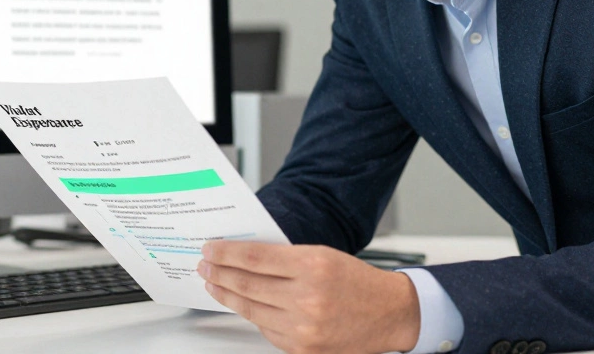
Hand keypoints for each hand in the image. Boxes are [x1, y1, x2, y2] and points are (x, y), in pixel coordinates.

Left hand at [197, 240, 420, 353]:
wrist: (389, 314)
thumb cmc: (357, 281)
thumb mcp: (323, 255)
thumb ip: (285, 257)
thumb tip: (243, 257)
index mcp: (313, 265)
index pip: (255, 257)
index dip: (226, 253)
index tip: (211, 249)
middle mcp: (308, 298)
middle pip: (247, 284)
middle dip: (220, 274)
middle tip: (205, 266)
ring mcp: (304, 328)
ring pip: (251, 310)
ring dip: (228, 296)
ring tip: (215, 285)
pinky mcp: (303, 349)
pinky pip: (267, 330)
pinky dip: (253, 316)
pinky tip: (243, 305)